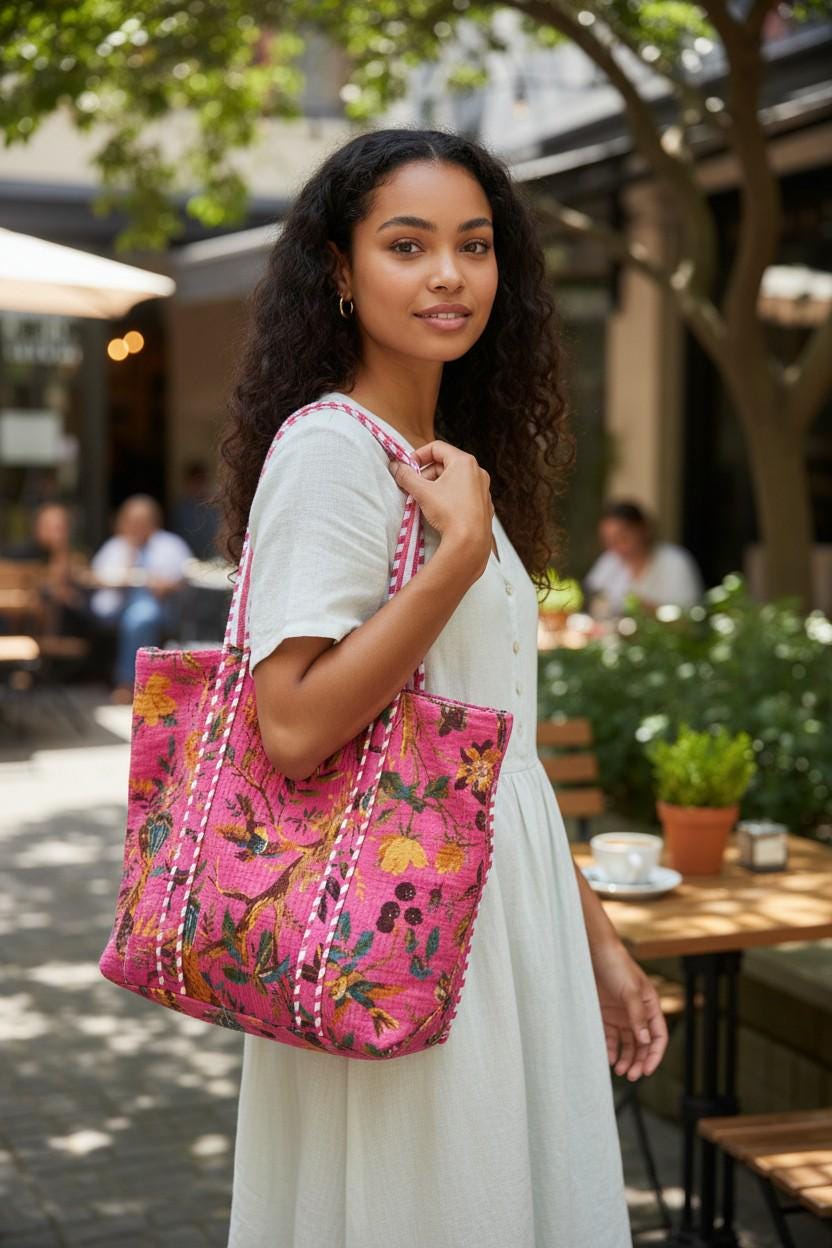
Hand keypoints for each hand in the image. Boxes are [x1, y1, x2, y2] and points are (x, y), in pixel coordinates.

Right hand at [387, 440, 493, 578]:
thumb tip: (395, 466)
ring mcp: (483, 489)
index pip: (437, 447)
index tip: (408, 468)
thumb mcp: (422, 491)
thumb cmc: (449, 512)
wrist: (470, 541)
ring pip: (455, 480)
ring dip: (437, 486)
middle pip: (445, 464)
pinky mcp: (484, 505)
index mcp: (464, 462)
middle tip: (414, 488)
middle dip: (426, 474)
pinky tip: (441, 511)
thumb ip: (406, 476)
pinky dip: (450, 497)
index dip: (418, 455)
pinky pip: (463, 494)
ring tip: (425, 500)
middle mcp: (478, 472)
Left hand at [590, 942, 667, 1080]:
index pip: (658, 1036)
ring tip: (620, 1070)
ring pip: (627, 1044)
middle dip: (639, 1061)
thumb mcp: (631, 990)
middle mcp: (637, 1013)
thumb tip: (645, 1041)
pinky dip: (611, 1048)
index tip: (646, 1070)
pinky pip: (610, 1036)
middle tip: (631, 1075)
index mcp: (650, 1006)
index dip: (655, 1055)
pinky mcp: (605, 1014)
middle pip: (643, 1044)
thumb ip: (637, 1016)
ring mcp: (621, 1014)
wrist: (593, 952)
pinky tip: (608, 1057)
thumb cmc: (617, 966)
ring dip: (626, 1058)